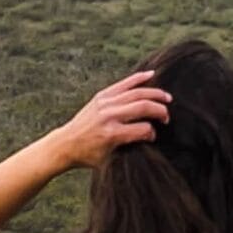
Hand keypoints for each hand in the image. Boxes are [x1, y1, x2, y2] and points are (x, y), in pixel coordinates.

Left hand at [45, 70, 171, 169]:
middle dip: (160, 111)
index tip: (153, 137)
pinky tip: (151, 75)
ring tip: (167, 98)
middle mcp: (109, 116)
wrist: (65, 144)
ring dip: (155, 94)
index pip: (144, 129)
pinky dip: (138, 78)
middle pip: (143, 107)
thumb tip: (151, 135)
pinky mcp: (101, 96)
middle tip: (166, 118)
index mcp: (112, 134)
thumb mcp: (111, 157)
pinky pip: (124, 84)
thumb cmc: (88, 154)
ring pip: (137, 92)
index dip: (153, 133)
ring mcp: (104, 103)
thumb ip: (130, 146)